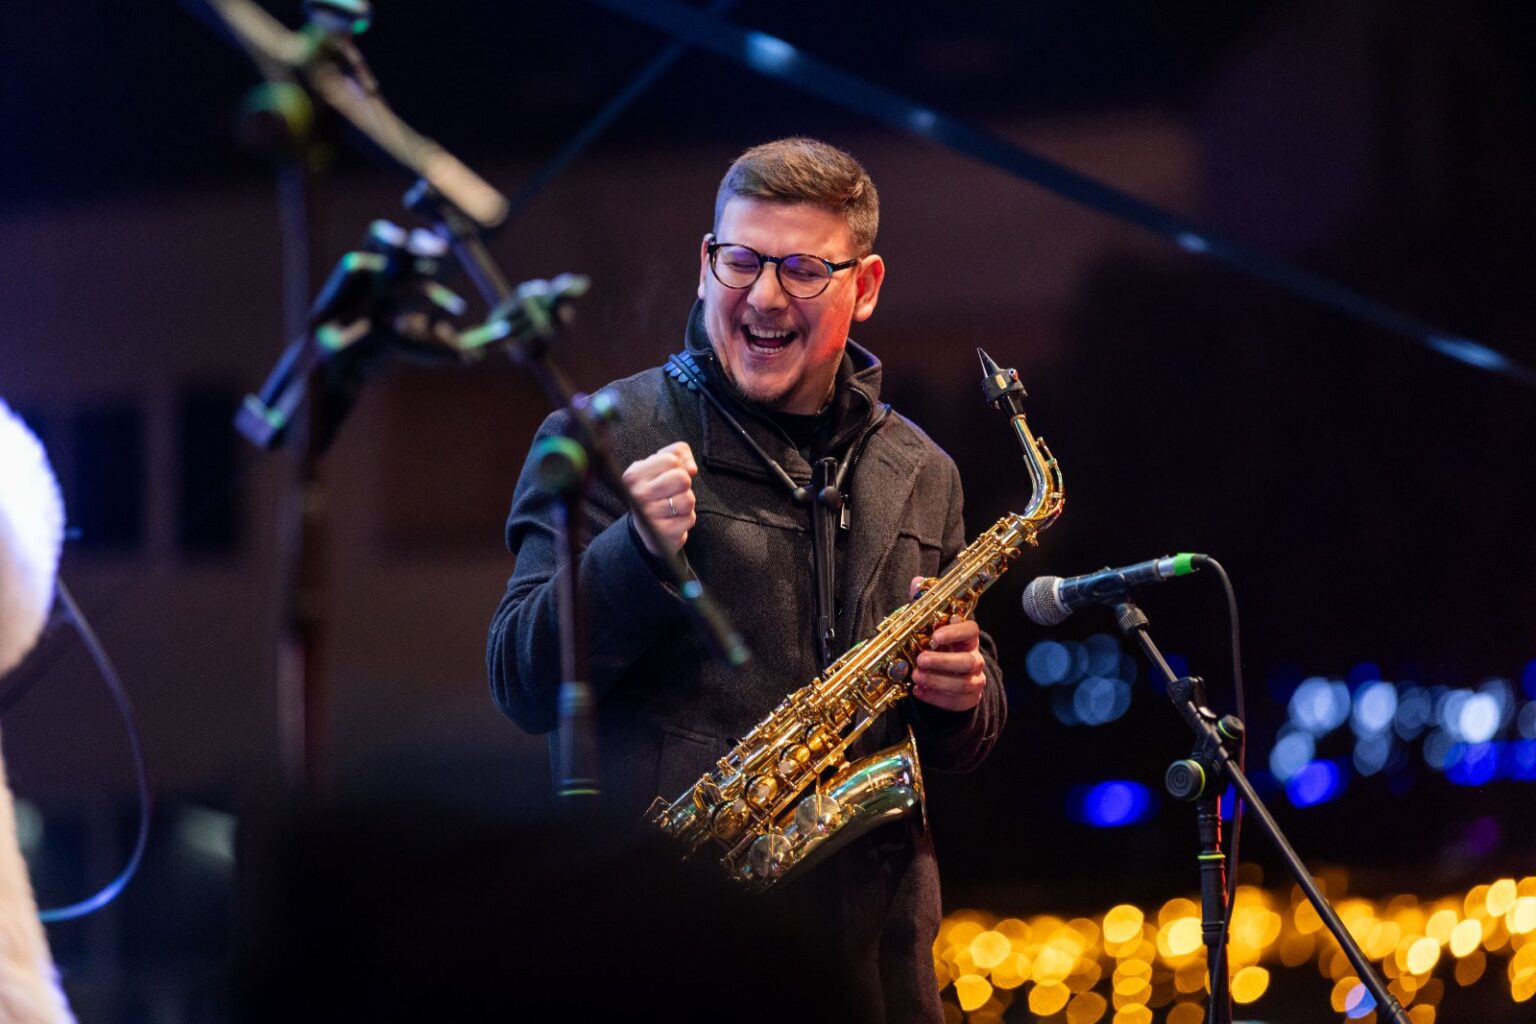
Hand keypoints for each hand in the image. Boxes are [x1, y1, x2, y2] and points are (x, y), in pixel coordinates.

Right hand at [622, 441, 697, 556]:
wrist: (645, 528)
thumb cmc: (655, 489)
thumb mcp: (658, 464)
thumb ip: (678, 453)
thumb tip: (692, 469)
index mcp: (634, 475)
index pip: (671, 459)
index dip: (677, 466)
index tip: (667, 476)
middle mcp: (638, 495)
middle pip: (682, 478)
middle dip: (684, 484)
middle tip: (672, 492)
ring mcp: (649, 516)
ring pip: (688, 499)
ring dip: (686, 502)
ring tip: (673, 505)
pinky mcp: (663, 534)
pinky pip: (690, 518)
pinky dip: (686, 518)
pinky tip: (674, 519)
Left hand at [908, 576, 986, 711]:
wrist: (950, 676)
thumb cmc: (939, 647)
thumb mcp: (930, 625)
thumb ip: (925, 604)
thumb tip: (917, 581)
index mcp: (967, 638)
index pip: (971, 631)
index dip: (955, 632)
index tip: (935, 636)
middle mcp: (975, 658)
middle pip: (969, 661)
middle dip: (944, 662)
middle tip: (920, 660)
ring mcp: (975, 680)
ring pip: (964, 684)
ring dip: (938, 681)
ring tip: (916, 677)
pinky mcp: (968, 699)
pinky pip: (957, 702)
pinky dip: (936, 698)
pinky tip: (918, 692)